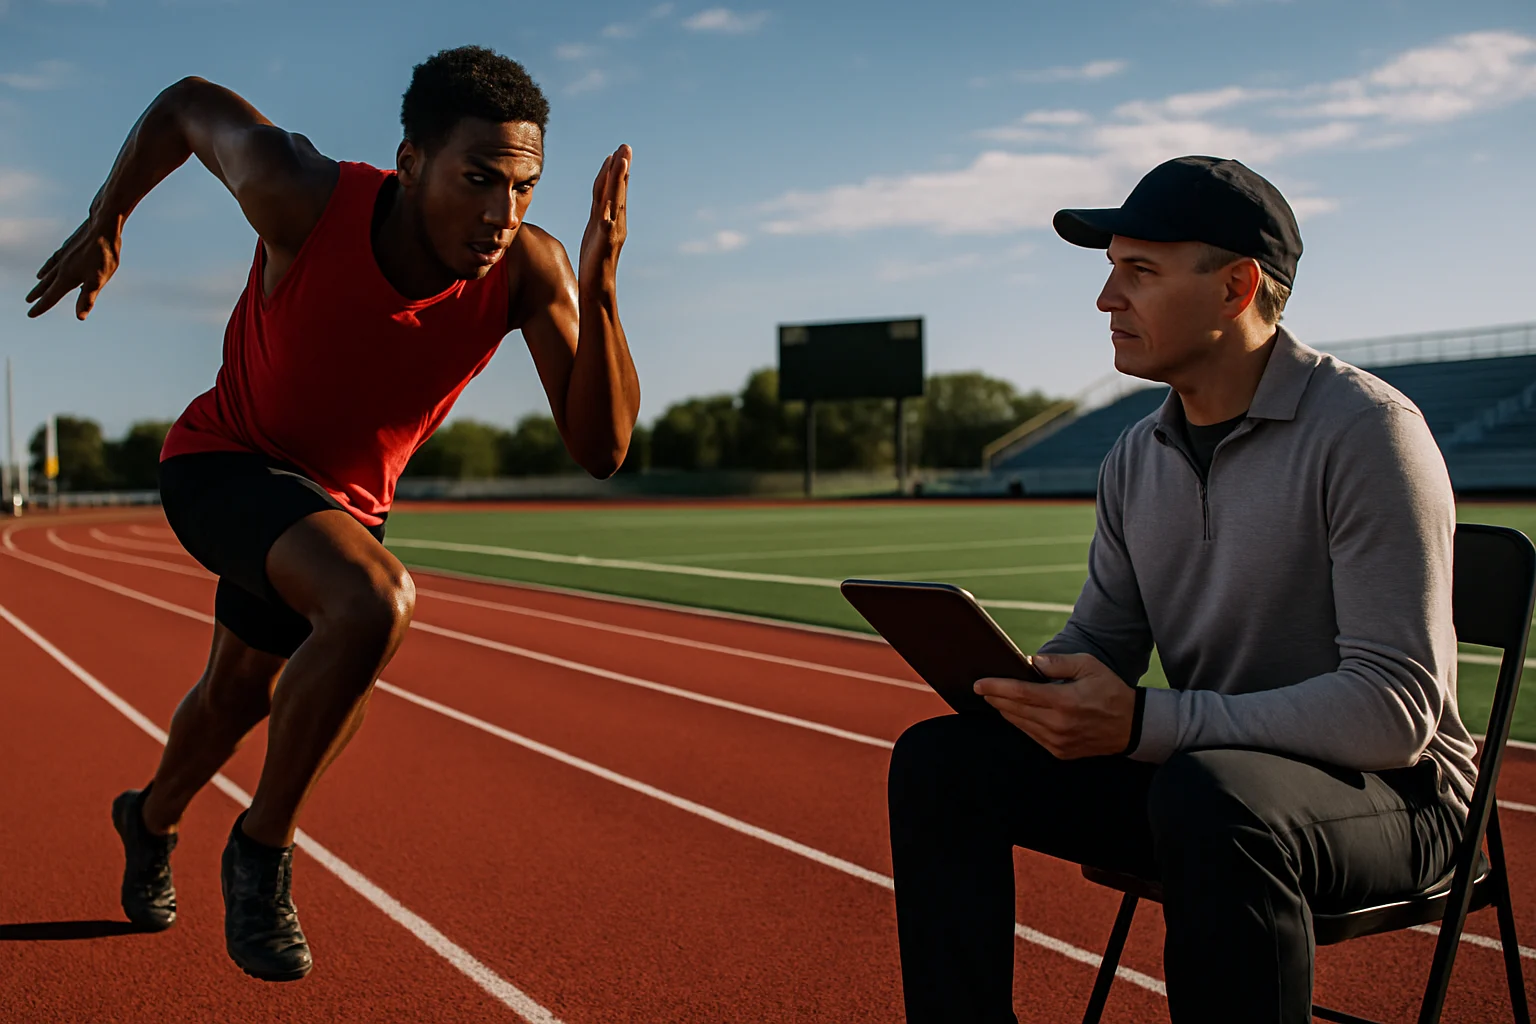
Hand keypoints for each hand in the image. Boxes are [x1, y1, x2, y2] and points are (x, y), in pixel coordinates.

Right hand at [26, 214, 122, 318]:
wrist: (103, 223)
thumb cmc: (104, 253)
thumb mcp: (99, 279)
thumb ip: (88, 297)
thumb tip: (79, 317)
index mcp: (68, 277)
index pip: (51, 296)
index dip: (41, 307)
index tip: (30, 314)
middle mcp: (62, 266)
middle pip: (48, 284)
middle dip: (39, 294)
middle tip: (28, 301)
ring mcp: (65, 254)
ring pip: (51, 269)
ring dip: (44, 278)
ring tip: (38, 281)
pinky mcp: (69, 245)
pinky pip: (56, 258)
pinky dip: (51, 263)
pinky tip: (52, 262)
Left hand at [579, 144, 629, 298]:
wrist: (598, 287)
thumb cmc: (594, 264)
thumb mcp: (595, 236)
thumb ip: (598, 218)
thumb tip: (600, 209)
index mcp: (611, 219)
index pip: (612, 191)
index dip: (616, 172)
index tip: (619, 154)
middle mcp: (616, 222)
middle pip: (618, 190)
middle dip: (622, 168)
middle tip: (626, 147)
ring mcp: (612, 230)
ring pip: (616, 199)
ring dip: (619, 178)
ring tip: (621, 159)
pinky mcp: (606, 239)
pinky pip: (608, 218)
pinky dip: (611, 204)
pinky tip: (610, 196)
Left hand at [974, 653, 1135, 758]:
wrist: (1133, 726)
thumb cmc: (1110, 692)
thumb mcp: (1089, 666)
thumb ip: (1059, 662)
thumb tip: (1033, 661)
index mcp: (1064, 702)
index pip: (1020, 694)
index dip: (997, 687)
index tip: (980, 683)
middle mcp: (1058, 724)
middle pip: (1015, 710)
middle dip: (995, 698)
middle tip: (981, 688)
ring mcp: (1058, 741)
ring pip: (1021, 724)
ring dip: (1005, 711)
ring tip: (995, 698)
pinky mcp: (1060, 752)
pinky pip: (1032, 735)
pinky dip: (1021, 723)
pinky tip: (1015, 713)